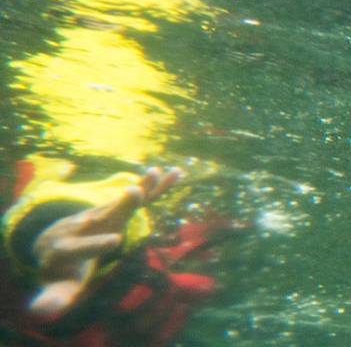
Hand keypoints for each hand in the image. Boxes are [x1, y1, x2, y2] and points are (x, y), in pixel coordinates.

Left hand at [26, 167, 182, 318]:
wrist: (52, 244)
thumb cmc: (60, 273)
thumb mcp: (57, 287)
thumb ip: (54, 297)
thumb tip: (43, 311)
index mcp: (67, 247)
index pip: (82, 246)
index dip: (96, 243)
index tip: (115, 240)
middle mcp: (82, 226)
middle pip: (102, 214)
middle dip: (120, 205)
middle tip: (135, 191)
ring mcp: (98, 215)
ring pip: (123, 201)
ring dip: (143, 187)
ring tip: (159, 173)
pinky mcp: (114, 209)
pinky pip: (138, 197)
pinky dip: (155, 187)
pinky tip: (175, 173)